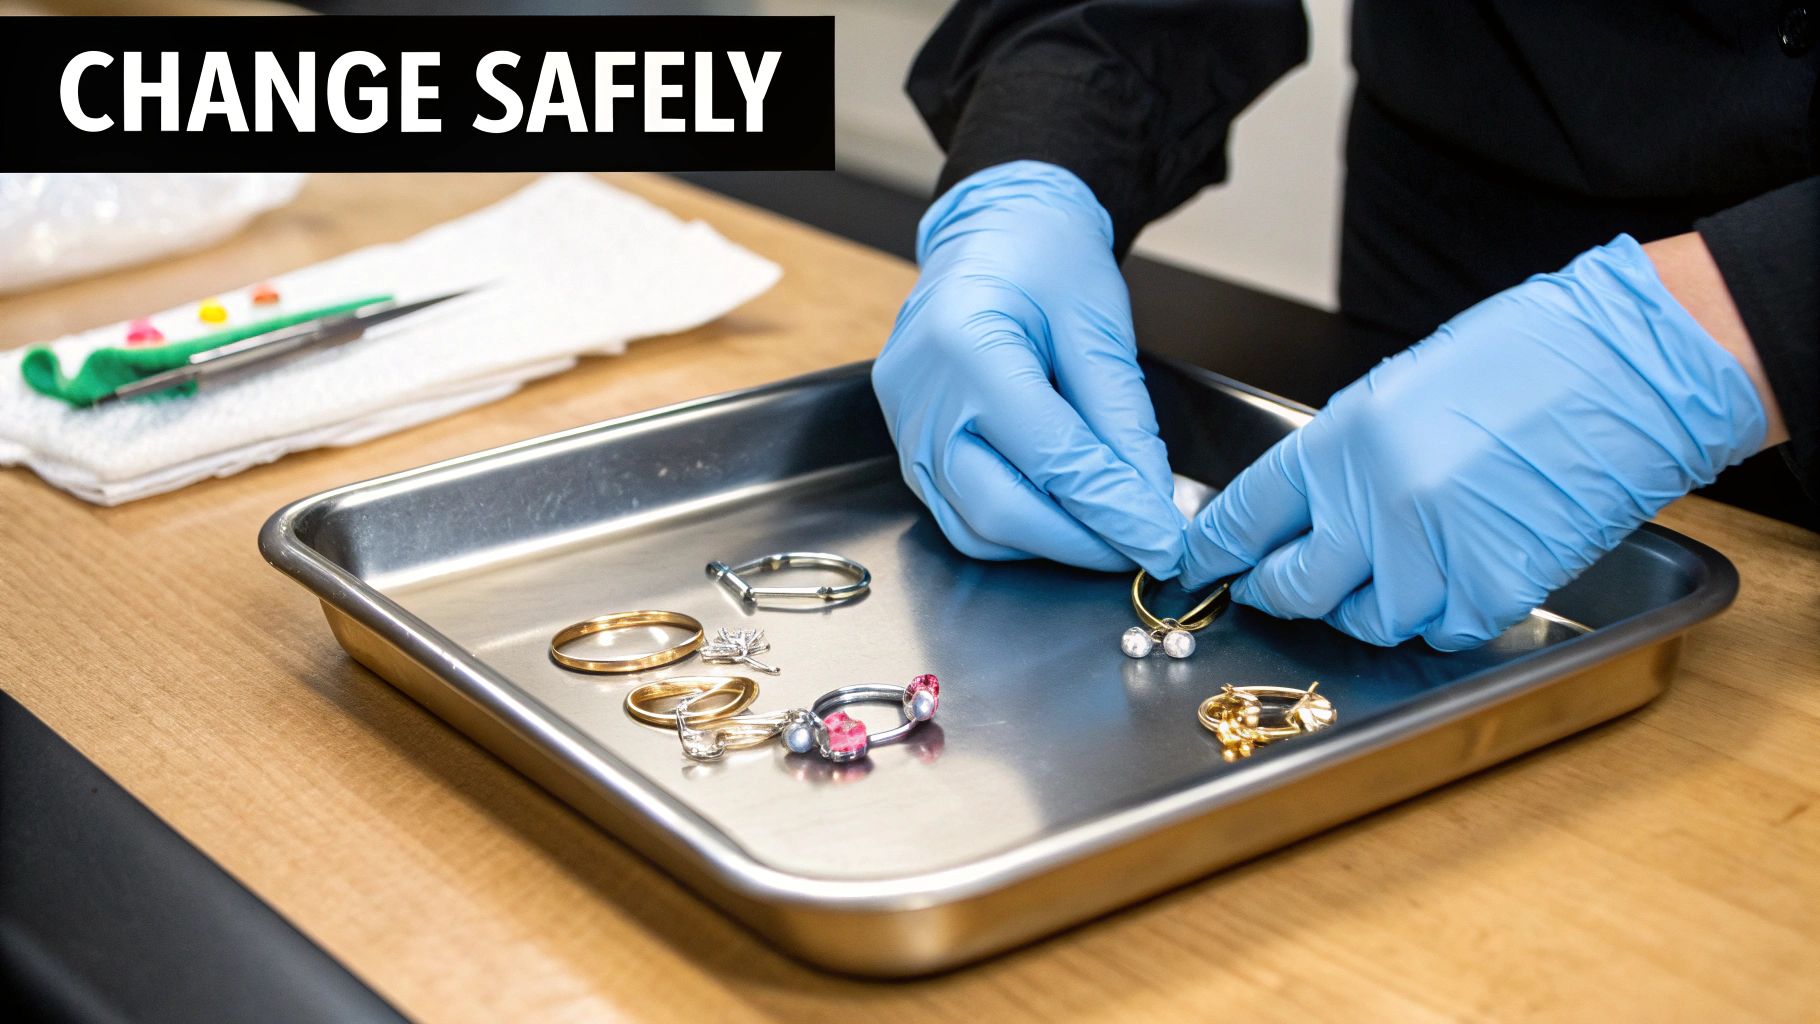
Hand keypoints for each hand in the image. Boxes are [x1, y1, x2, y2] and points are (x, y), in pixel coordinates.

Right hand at [873, 161, 1183, 572]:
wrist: (992, 229)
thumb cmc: (1043, 257)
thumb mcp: (1097, 323)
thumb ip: (1122, 418)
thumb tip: (1149, 501)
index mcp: (967, 348)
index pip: (1053, 459)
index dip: (1115, 511)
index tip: (1163, 541)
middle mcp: (921, 396)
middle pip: (1001, 509)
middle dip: (1080, 542)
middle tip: (1140, 546)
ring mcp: (905, 424)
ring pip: (973, 526)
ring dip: (1046, 543)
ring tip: (1105, 530)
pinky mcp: (905, 443)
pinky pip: (956, 511)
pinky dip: (1012, 527)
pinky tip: (1058, 513)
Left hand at [1180, 235, 1767, 649]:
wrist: (1627, 368)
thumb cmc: (1524, 360)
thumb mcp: (1400, 391)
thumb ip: (1345, 458)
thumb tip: (1304, 509)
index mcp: (1341, 442)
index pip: (1244, 516)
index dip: (1217, 549)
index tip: (1201, 565)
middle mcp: (1376, 504)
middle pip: (1294, 586)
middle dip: (1277, 591)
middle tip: (1274, 587)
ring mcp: (1435, 553)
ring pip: (1368, 621)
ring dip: (1366, 607)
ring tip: (1387, 573)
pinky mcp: (1495, 588)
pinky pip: (1441, 630)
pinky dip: (1438, 617)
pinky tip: (1451, 579)